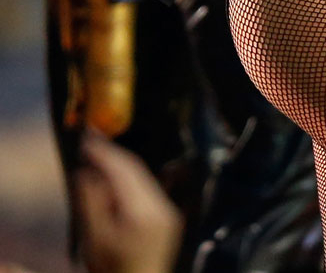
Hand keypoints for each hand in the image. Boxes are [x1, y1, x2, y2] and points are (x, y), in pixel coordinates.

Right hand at [73, 133, 182, 272]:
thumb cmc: (113, 269)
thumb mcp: (95, 238)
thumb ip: (91, 203)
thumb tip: (85, 172)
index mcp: (145, 211)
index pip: (125, 170)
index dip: (105, 151)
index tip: (87, 137)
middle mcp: (162, 206)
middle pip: (137, 171)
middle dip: (112, 155)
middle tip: (90, 141)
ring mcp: (168, 212)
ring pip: (143, 179)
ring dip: (119, 168)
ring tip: (96, 159)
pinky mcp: (167, 218)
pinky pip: (147, 190)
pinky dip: (128, 182)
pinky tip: (111, 183)